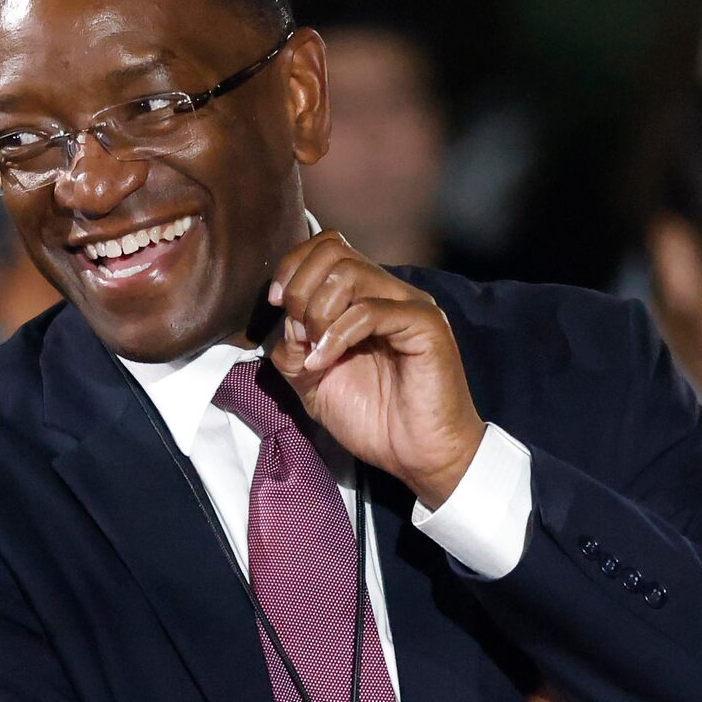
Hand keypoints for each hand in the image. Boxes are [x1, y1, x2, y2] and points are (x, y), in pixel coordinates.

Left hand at [268, 230, 484, 505]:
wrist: (417, 454)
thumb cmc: (373, 418)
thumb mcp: (312, 382)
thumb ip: (293, 349)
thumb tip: (285, 323)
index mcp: (363, 297)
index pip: (326, 247)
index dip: (293, 267)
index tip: (276, 304)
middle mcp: (388, 292)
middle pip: (333, 251)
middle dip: (300, 289)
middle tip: (298, 333)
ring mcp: (408, 305)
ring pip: (349, 273)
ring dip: (316, 312)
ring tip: (314, 354)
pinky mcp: (424, 325)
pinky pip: (369, 311)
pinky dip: (335, 336)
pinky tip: (323, 363)